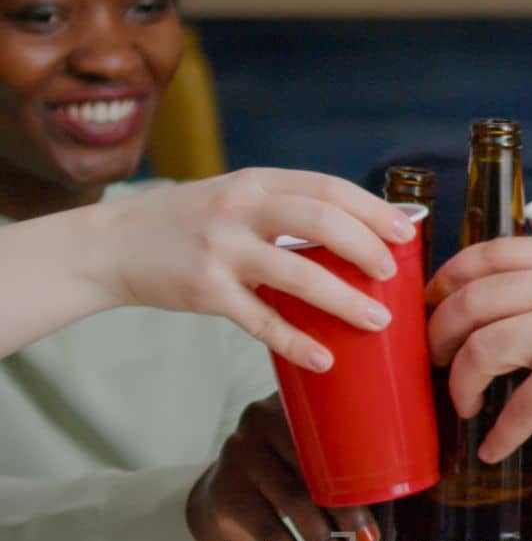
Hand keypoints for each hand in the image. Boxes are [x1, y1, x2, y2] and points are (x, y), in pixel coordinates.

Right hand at [95, 168, 415, 365]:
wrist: (114, 245)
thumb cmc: (186, 225)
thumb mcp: (234, 200)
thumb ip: (283, 211)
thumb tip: (354, 238)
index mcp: (255, 182)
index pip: (326, 188)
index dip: (372, 210)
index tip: (406, 232)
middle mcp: (240, 209)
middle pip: (320, 221)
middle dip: (366, 247)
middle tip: (393, 273)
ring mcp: (222, 250)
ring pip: (297, 274)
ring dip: (344, 299)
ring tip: (376, 320)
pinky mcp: (207, 291)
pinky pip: (261, 322)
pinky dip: (296, 342)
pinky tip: (324, 358)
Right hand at [186, 393, 377, 540]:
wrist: (220, 497)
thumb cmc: (286, 476)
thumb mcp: (310, 457)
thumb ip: (345, 459)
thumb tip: (409, 497)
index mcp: (296, 404)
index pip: (336, 435)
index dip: (363, 476)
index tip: (382, 511)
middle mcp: (261, 420)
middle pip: (315, 471)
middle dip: (347, 516)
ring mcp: (239, 453)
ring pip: (293, 503)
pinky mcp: (225, 490)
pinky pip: (267, 531)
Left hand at [427, 239, 531, 461]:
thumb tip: (521, 313)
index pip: (491, 253)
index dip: (449, 277)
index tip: (431, 302)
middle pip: (472, 298)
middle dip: (441, 333)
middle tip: (436, 359)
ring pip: (483, 346)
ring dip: (462, 382)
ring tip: (464, 404)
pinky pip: (519, 405)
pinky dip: (501, 432)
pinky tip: (494, 447)